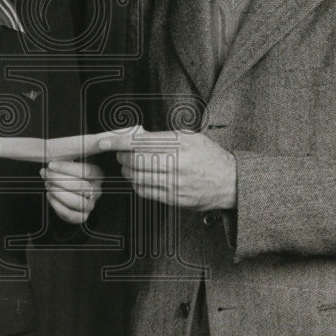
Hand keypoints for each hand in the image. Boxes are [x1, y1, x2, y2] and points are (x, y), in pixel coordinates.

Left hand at [41, 160, 103, 223]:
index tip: (51, 165)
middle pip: (80, 186)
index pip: (86, 171)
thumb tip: (54, 151)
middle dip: (59, 179)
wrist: (70, 186)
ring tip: (47, 184)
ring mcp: (90, 205)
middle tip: (45, 173)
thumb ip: (67, 156)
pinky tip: (49, 195)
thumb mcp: (71, 160)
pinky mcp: (82, 216)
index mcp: (97, 174)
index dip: (67, 168)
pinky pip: (70, 215)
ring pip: (76, 202)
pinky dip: (57, 206)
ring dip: (58, 193)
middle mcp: (97, 190)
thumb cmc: (69, 171)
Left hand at [98, 127, 236, 209]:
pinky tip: (139, 177)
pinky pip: (145, 192)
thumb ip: (163, 136)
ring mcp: (175, 184)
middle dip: (122, 156)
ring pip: (137, 177)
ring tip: (129, 164)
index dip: (117, 142)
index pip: (140, 142)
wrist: (230, 182)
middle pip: (135, 160)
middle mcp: (176, 164)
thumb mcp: (189, 137)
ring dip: (127, 170)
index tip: (104, 141)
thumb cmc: (209, 157)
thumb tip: (136, 136)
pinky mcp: (174, 199)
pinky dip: (136, 183)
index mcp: (179, 145)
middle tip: (120, 152)